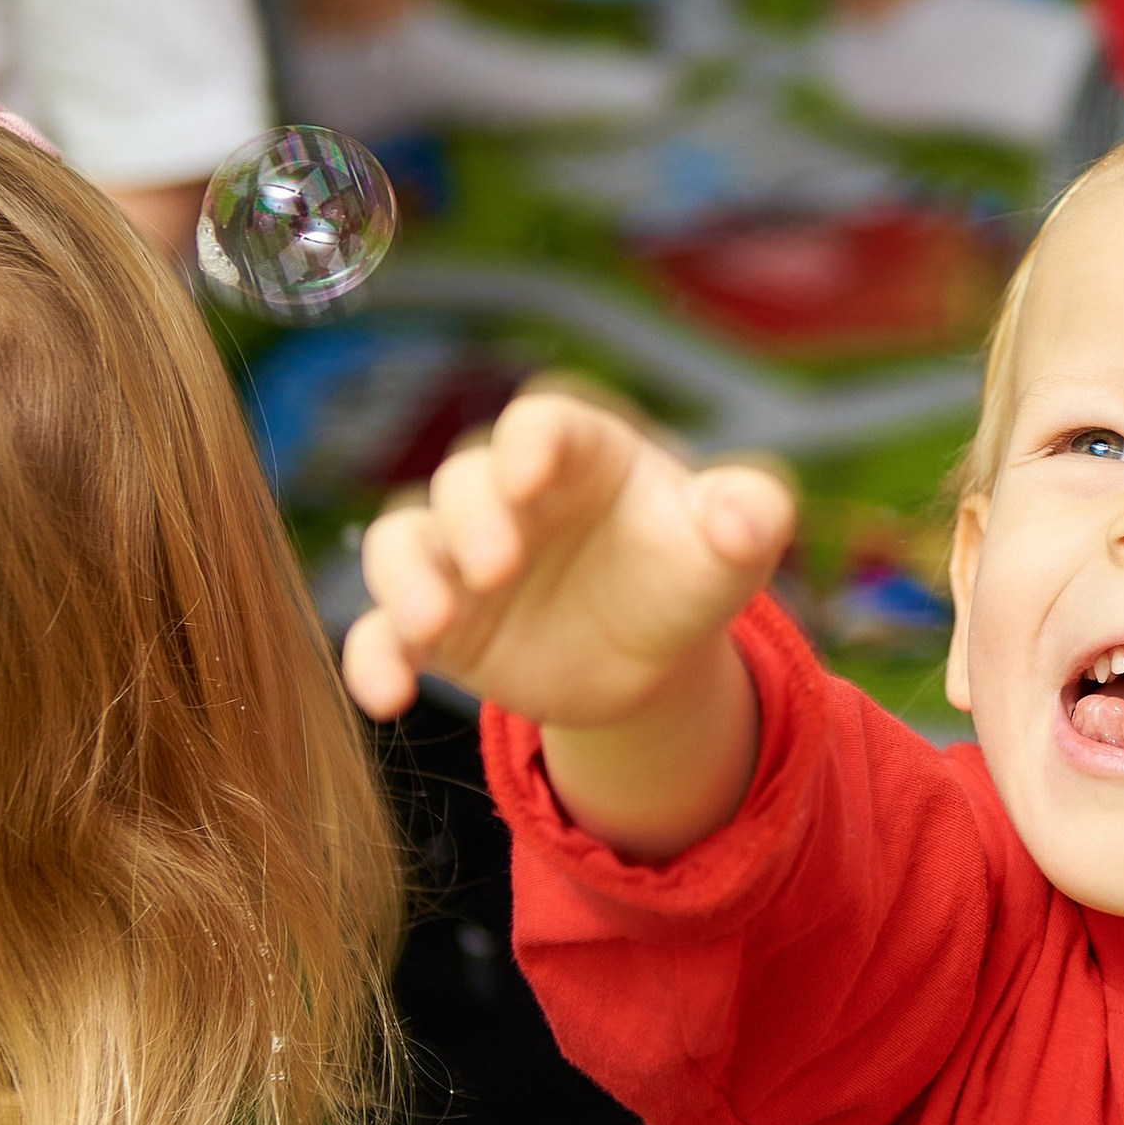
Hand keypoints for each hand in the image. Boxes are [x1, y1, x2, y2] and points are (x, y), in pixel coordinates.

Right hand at [344, 389, 794, 728]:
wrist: (651, 653)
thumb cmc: (689, 569)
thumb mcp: (734, 546)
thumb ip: (751, 516)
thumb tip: (746, 518)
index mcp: (579, 452)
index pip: (541, 423)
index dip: (530, 442)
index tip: (532, 476)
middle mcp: (506, 495)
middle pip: (464, 481)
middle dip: (472, 517)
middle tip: (499, 568)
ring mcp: (460, 558)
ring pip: (404, 544)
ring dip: (405, 579)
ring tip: (432, 625)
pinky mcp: (437, 627)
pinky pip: (381, 634)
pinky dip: (372, 660)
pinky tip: (386, 700)